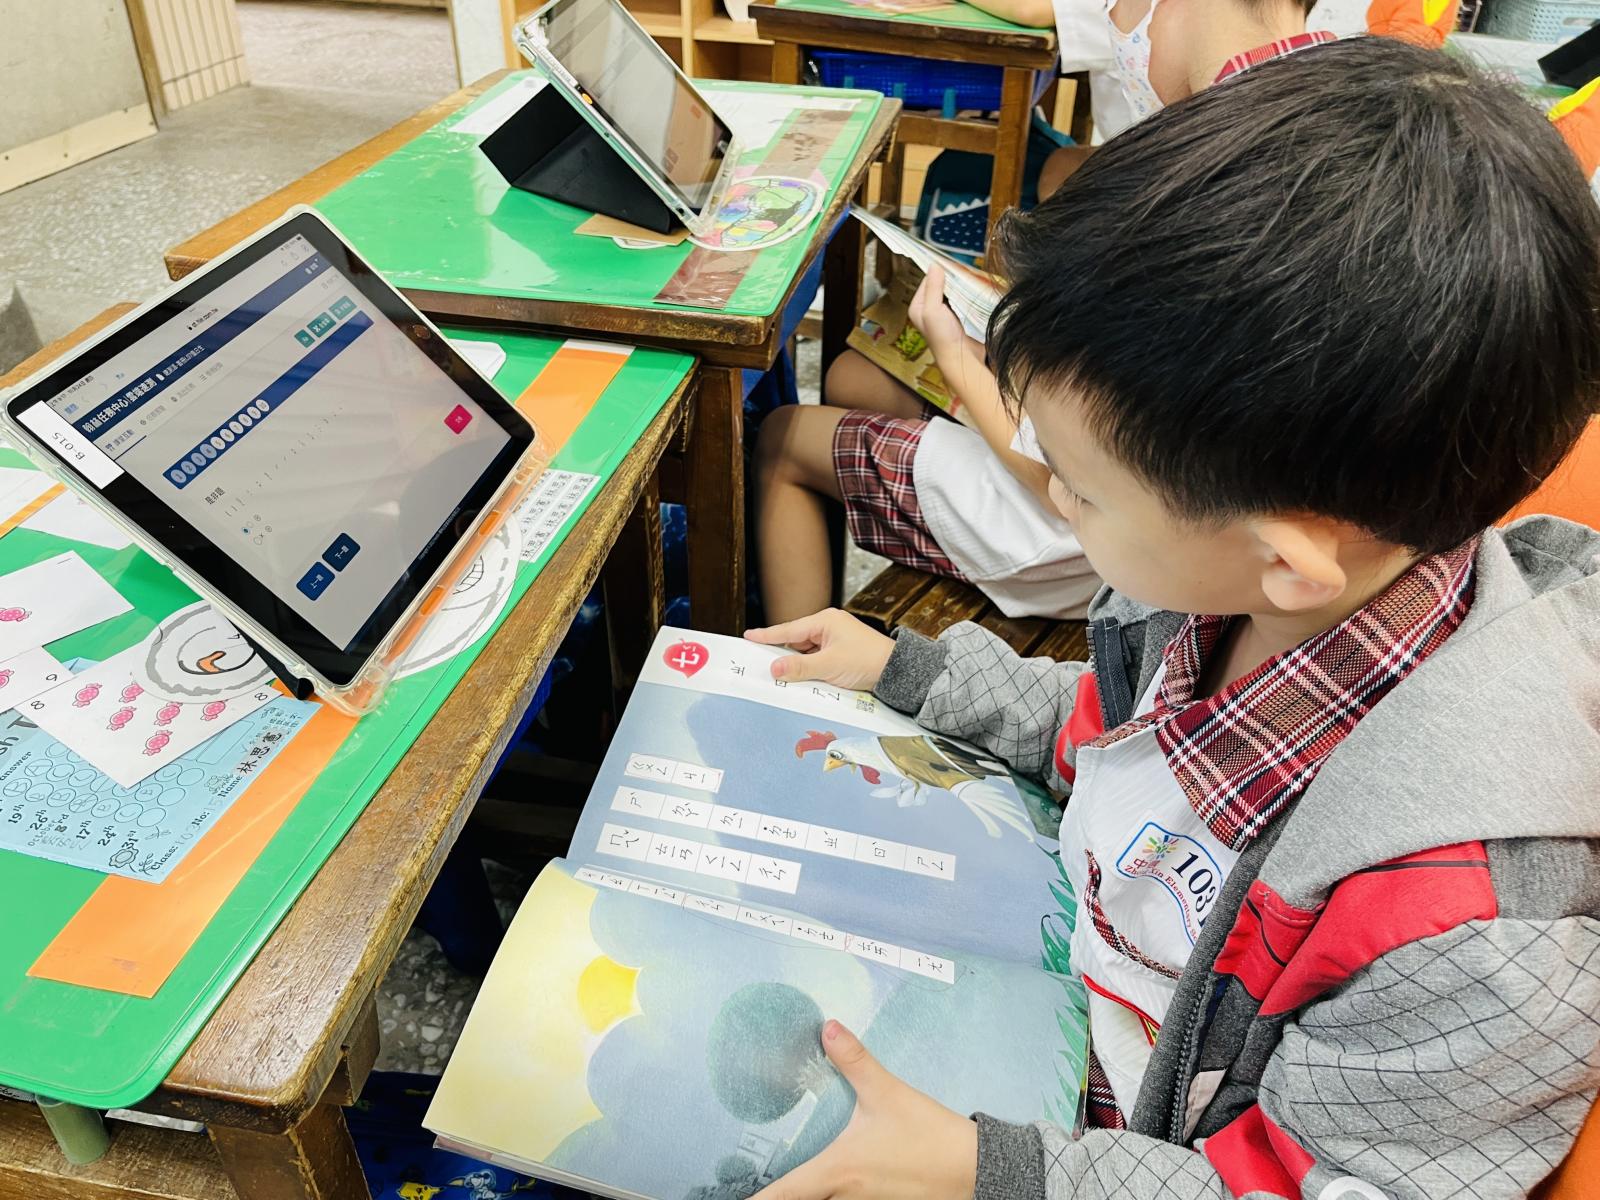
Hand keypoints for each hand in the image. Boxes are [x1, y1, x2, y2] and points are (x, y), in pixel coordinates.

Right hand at [744, 609, 894, 691]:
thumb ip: (800, 667)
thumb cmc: (868, 662)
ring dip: (796, 665)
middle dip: (781, 654)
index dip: (767, 635)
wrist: (897, 672)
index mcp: (826, 621)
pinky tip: (801, 680)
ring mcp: (835, 640)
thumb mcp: (829, 665)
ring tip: (780, 677)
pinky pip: (816, 661)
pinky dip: (808, 670)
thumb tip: (775, 668)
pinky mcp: (840, 654)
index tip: (749, 636)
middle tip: (760, 663)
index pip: (789, 630)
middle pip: (796, 642)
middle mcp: (829, 627)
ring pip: (806, 653)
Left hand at [751, 1021, 977, 1199]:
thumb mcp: (888, 1093)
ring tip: (788, 1175)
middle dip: (776, 1196)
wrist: (976, 1170)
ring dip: (807, 1192)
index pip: (782, 1196)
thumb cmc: (929, 1136)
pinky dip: (831, 1193)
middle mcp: (844, 1198)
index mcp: (836, 1172)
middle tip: (750, 1183)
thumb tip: (828, 1027)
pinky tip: (827, 1176)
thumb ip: (855, 1061)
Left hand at [909, 265, 984, 368]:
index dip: (939, 271)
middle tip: (963, 271)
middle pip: (941, 285)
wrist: (962, 358)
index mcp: (918, 306)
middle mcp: (930, 309)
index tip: (951, 264)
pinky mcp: (959, 316)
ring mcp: (945, 312)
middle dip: (952, 278)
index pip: (927, 280)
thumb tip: (934, 265)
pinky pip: (963, 299)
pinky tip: (974, 291)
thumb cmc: (943, 338)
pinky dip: (968, 294)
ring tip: (970, 279)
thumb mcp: (933, 309)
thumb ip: (933, 287)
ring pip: (953, 291)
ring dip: (961, 286)